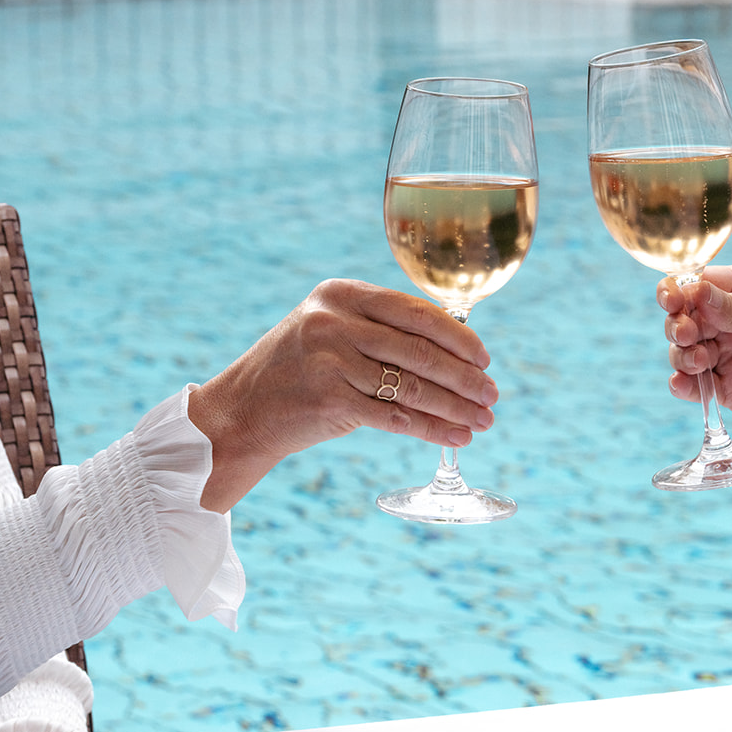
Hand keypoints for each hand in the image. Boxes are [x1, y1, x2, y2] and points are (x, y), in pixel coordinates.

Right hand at [189, 279, 499, 510]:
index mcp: (341, 294)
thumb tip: (455, 347)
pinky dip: (431, 430)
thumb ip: (380, 330)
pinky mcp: (329, 400)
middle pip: (421, 351)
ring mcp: (330, 360)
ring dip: (456, 409)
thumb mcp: (330, 331)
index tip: (486, 359)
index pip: (417, 312)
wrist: (239, 414)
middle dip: (466, 379)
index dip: (459, 338)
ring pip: (414, 387)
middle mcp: (335, 321)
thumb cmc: (296, 373)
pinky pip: (396, 417)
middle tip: (493, 396)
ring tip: (483, 422)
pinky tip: (455, 438)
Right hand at [659, 265, 731, 441]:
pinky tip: (685, 384)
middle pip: (685, 317)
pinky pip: (697, 387)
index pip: (700, 283)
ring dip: (681, 355)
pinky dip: (684, 385)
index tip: (673, 301)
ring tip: (700, 361)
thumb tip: (697, 293)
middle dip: (679, 324)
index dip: (679, 290)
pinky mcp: (731, 391)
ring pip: (685, 352)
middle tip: (689, 335)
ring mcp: (729, 356)